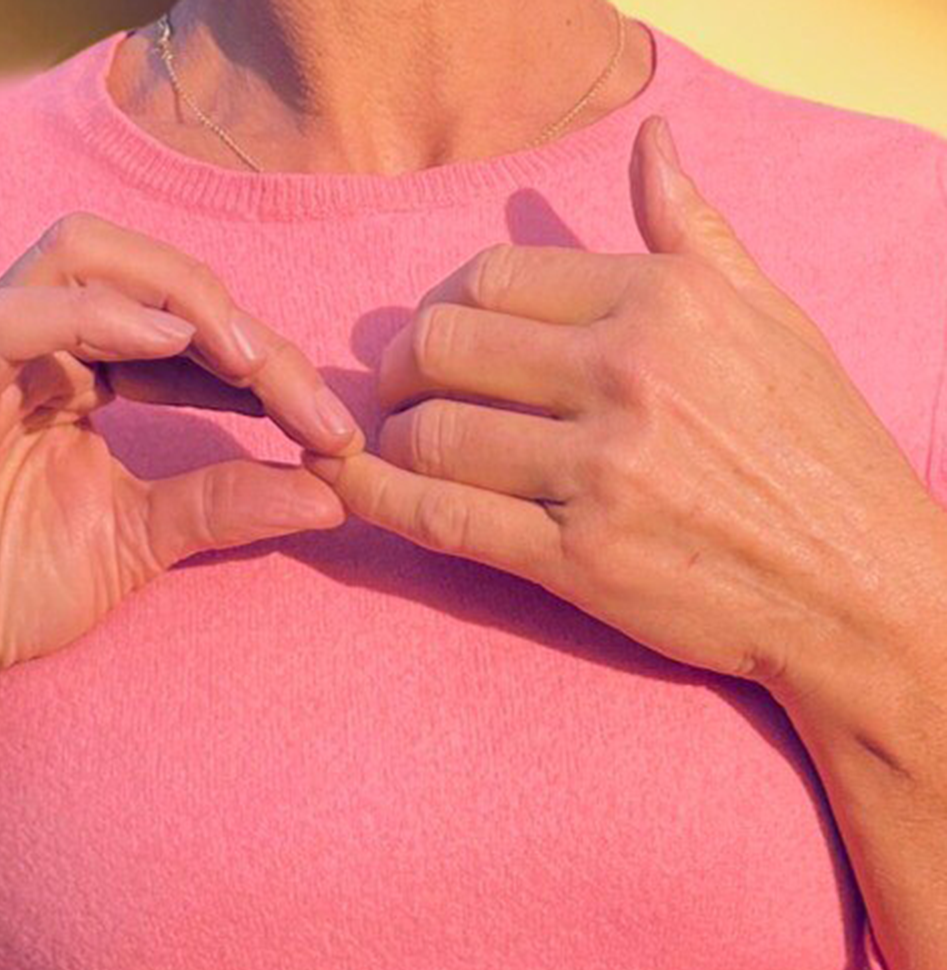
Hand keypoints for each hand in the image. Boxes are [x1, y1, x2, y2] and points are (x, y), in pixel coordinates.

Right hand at [0, 211, 363, 724]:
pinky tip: (168, 345)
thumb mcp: (146, 538)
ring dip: (182, 300)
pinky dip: (94, 319)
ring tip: (252, 363)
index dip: (269, 367)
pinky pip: (12, 320)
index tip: (334, 431)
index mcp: (80, 368)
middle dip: (238, 324)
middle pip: (147, 274)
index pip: (186, 330)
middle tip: (307, 401)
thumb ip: (228, 502)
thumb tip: (333, 492)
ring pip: (82, 259)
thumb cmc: (14, 586)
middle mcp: (33, 340)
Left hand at [303, 116, 946, 700]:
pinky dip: (377, 501)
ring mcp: (598, 471)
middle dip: (396, 367)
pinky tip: (354, 489)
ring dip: (388, 438)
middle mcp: (624, 375)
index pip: (492, 278)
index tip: (436, 338)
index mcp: (661, 302)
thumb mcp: (769, 318)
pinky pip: (440, 519)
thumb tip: (651, 144)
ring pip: (430, 434)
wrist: (856, 584)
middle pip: (440, 346)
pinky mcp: (576, 559)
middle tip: (396, 391)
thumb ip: (693, 232)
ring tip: (394, 443)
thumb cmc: (817, 447)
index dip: (441, 305)